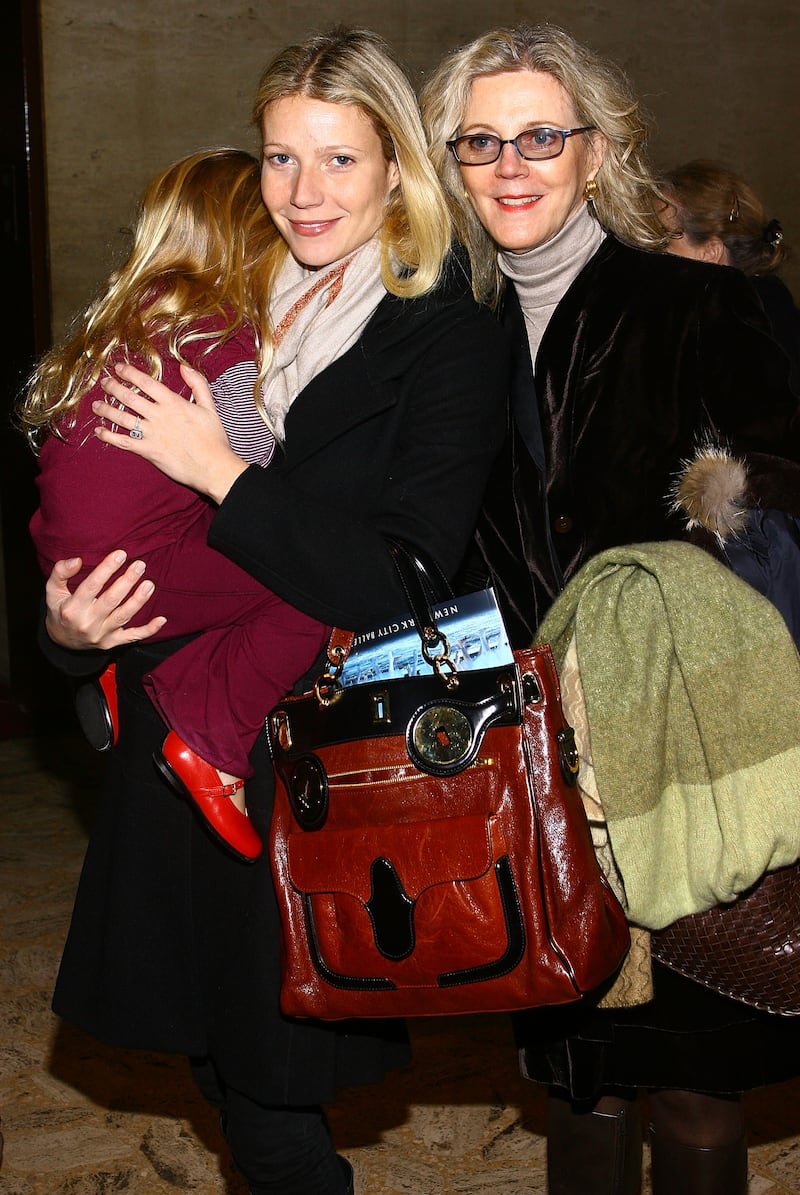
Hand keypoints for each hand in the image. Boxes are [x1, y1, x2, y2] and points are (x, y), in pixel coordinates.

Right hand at [45, 551, 166, 649]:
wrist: (62, 642)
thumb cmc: (60, 610)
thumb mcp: (52, 591)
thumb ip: (60, 573)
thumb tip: (77, 560)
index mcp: (72, 608)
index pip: (92, 585)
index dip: (107, 569)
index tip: (121, 554)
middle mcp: (88, 622)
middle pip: (111, 600)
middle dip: (127, 581)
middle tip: (140, 565)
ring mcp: (101, 635)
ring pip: (124, 616)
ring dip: (139, 600)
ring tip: (149, 584)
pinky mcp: (112, 643)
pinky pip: (133, 637)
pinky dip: (148, 630)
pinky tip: (161, 619)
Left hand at [92, 361, 248, 503]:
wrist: (212, 466)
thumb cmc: (213, 438)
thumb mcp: (210, 407)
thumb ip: (198, 384)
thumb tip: (184, 366)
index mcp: (172, 402)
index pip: (145, 382)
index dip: (129, 373)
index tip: (118, 368)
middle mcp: (158, 415)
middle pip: (129, 397)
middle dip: (113, 388)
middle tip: (104, 382)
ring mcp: (151, 434)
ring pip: (122, 418)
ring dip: (106, 410)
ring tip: (96, 405)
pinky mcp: (147, 451)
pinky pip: (123, 442)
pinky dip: (109, 436)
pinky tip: (100, 432)